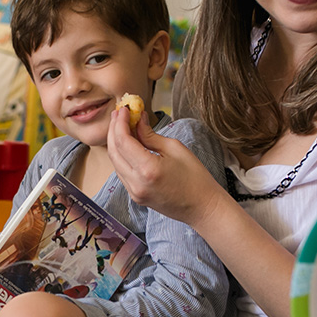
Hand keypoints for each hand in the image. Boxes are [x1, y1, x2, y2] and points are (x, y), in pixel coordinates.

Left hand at [106, 107, 226, 227]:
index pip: (123, 141)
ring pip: (115, 162)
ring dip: (116, 142)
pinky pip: (122, 172)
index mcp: (148, 170)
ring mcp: (134, 192)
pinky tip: (128, 144)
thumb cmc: (196, 178)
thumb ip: (151, 135)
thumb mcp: (175, 149)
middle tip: (120, 113)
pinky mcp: (136, 196)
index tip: (124, 109)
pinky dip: (122, 156)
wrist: (203, 208)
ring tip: (122, 125)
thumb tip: (138, 121)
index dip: (120, 122)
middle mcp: (136, 183)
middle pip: (114, 151)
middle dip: (114, 130)